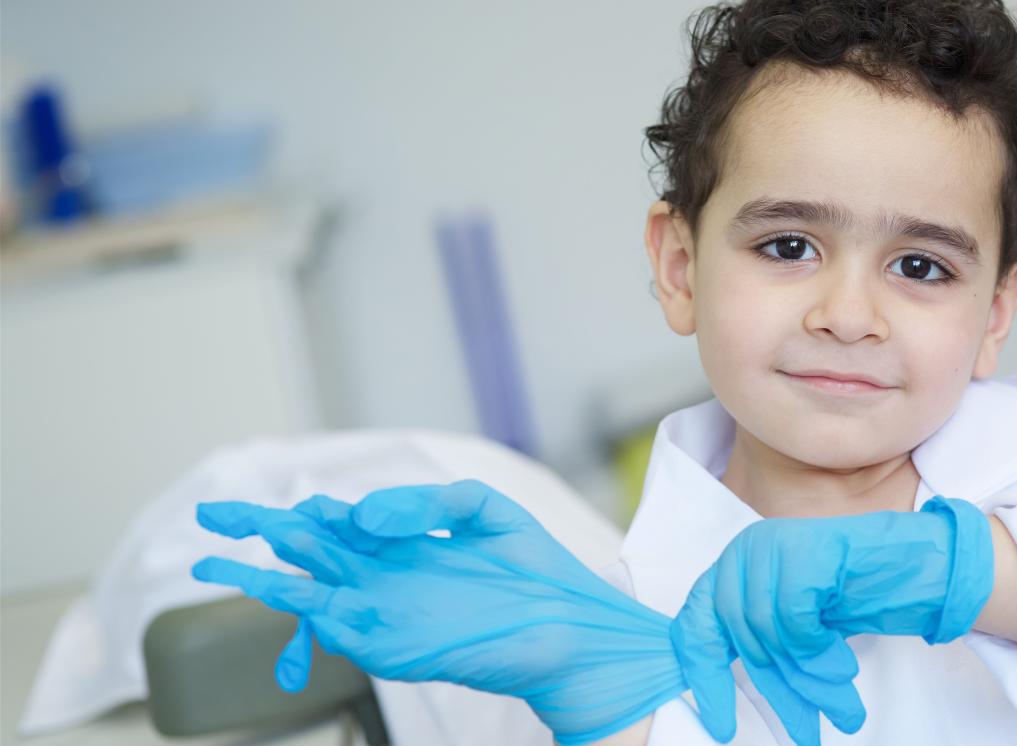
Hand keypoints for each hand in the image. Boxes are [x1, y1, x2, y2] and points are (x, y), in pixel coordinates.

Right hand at [192, 481, 685, 745]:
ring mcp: (388, 611)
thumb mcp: (482, 510)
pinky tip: (276, 587)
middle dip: (262, 531)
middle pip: (311, 551)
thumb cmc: (537, 571)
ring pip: (312, 589)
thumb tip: (367, 514)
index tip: (279, 495)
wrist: (577, 625)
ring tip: (214, 556)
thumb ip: (425, 500)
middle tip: (212, 515)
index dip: (306, 508)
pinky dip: (305, 606)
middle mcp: (389, 578)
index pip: (341, 523)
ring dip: (265, 573)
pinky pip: (341, 624)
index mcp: (408, 545)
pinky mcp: (397, 643)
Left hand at [672, 496, 994, 745]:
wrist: (905, 564)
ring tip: (839, 701)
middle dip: (778, 686)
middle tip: (806, 728)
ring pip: (766, 630)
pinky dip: (816, 647)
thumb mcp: (792, 629)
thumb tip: (717, 707)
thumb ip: (759, 651)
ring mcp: (770, 544)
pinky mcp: (801, 548)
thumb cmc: (847, 596)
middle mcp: (743, 552)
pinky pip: (794, 617)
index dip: (705, 680)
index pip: (695, 628)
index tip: (721, 727)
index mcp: (732, 572)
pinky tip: (840, 664)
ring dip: (806, 676)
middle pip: (739, 635)